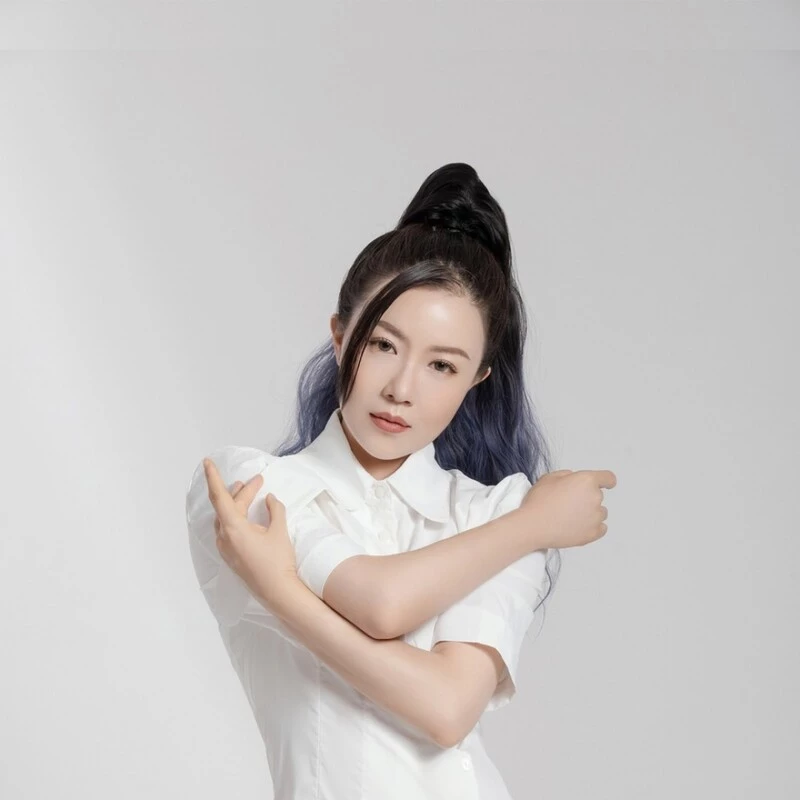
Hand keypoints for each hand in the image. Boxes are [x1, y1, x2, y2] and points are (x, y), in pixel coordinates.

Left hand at [203, 458, 297, 609]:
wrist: (277, 592)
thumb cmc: (278, 561)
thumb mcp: (279, 531)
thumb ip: (274, 510)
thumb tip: (270, 499)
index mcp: (233, 528)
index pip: (219, 497)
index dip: (213, 477)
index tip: (207, 462)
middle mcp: (224, 537)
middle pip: (228, 506)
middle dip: (242, 491)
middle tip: (257, 480)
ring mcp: (226, 548)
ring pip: (227, 518)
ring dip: (238, 504)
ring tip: (249, 492)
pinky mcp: (232, 556)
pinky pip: (229, 530)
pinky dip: (238, 517)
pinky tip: (250, 516)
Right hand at [518, 469, 616, 549]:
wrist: (533, 526)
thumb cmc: (538, 501)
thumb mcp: (548, 478)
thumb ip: (566, 475)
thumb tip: (573, 479)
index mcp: (586, 480)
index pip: (608, 478)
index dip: (606, 481)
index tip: (605, 484)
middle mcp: (595, 497)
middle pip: (598, 496)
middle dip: (586, 498)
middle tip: (567, 503)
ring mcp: (596, 517)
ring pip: (600, 512)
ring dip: (590, 513)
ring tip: (570, 517)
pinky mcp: (593, 533)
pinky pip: (601, 528)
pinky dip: (592, 527)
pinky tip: (578, 526)